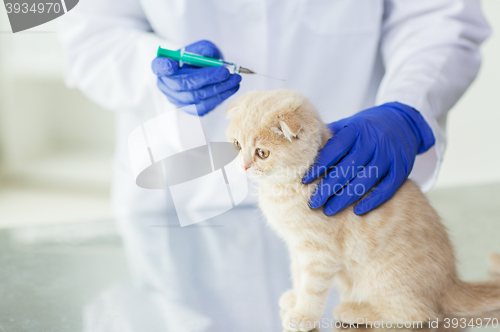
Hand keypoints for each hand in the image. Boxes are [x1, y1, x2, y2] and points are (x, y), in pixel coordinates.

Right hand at [151, 40, 240, 115]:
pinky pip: (204, 106)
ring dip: (219, 89)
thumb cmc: (196, 59)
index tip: (172, 63)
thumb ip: (204, 49)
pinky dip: (219, 97)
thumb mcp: (199, 49)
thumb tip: (212, 55)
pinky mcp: (189, 109)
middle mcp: (166, 84)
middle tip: (226, 72)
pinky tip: (231, 89)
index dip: (164, 66)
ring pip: (197, 97)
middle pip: (184, 84)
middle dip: (208, 78)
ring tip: (235, 80)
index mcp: (162, 65)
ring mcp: (176, 99)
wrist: (198, 73)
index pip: (158, 66)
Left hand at [303, 102, 434, 215]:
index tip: (304, 181)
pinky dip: (372, 200)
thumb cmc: (366, 127)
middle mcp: (373, 141)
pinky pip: (387, 188)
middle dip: (328, 187)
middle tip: (313, 203)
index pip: (335, 149)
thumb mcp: (348, 124)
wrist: (404, 121)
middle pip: (348, 168)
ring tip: (329, 210)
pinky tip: (357, 211)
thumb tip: (302, 150)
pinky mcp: (402, 168)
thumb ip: (329, 137)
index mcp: (356, 129)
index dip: (319, 166)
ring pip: (366, 180)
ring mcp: (389, 155)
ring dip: (346, 197)